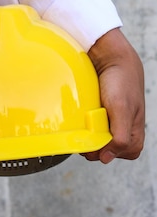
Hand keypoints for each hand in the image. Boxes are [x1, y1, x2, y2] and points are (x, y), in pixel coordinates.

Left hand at [83, 28, 144, 163]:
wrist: (111, 57)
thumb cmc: (121, 82)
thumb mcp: (121, 110)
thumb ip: (120, 137)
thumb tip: (106, 159)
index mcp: (135, 134)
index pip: (117, 155)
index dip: (102, 151)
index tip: (90, 142)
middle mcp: (123, 129)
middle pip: (104, 149)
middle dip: (92, 142)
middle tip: (85, 129)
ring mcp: (111, 121)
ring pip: (96, 137)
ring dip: (87, 132)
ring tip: (84, 120)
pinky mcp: (101, 113)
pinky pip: (90, 124)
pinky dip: (84, 123)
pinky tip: (81, 116)